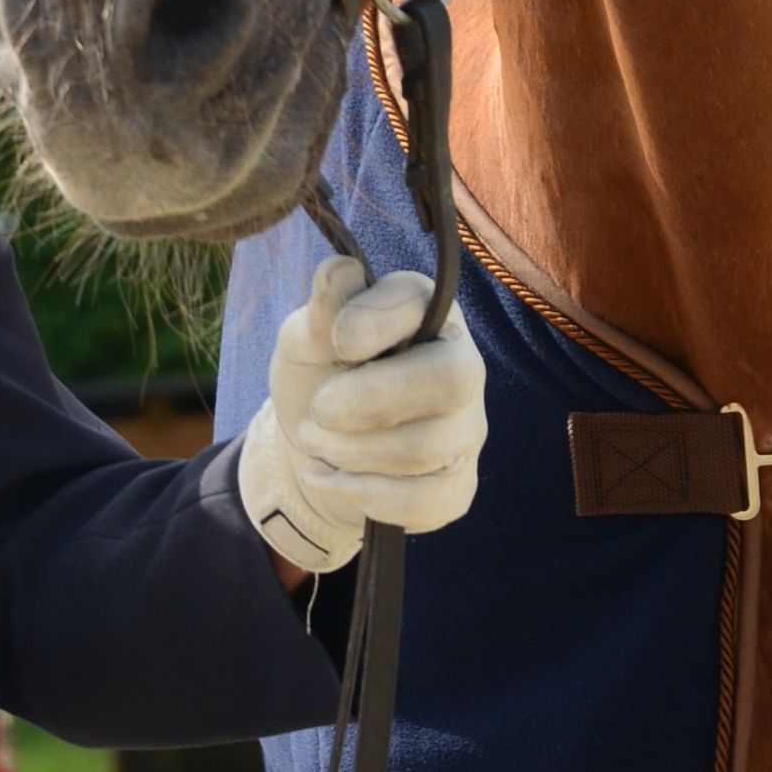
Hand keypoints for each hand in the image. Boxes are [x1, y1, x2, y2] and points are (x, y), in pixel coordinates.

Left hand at [238, 256, 486, 574]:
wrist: (312, 450)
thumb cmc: (319, 376)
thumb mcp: (305, 338)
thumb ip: (322, 310)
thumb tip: (339, 271)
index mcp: (428, 315)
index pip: (422, 304)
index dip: (375, 322)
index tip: (335, 341)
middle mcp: (463, 368)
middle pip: (451, 380)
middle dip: (371, 399)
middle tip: (319, 410)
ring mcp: (466, 432)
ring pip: (428, 448)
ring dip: (352, 450)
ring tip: (312, 442)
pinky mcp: (456, 487)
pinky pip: (424, 500)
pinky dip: (364, 494)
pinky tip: (330, 479)